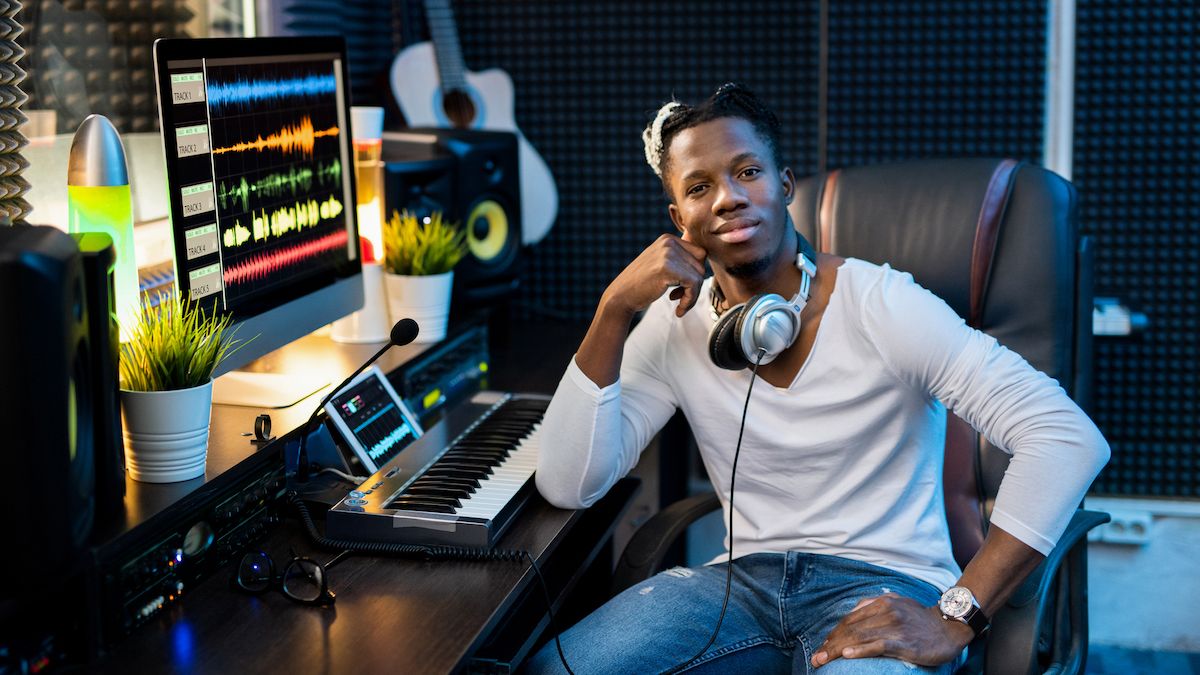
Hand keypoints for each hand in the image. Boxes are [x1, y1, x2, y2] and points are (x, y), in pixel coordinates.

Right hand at [601, 233, 707, 317]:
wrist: (620, 297)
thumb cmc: (641, 286)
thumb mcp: (661, 266)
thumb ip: (679, 261)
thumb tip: (704, 266)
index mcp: (667, 239)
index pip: (699, 254)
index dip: (696, 274)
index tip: (683, 289)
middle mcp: (668, 242)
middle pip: (700, 265)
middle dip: (694, 286)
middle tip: (681, 299)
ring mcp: (668, 254)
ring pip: (699, 277)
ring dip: (692, 296)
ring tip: (679, 305)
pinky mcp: (668, 268)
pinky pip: (693, 285)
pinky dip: (690, 301)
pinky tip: (678, 309)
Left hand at [811, 593, 973, 668]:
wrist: (949, 627)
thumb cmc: (920, 619)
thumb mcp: (896, 604)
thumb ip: (874, 607)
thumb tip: (853, 614)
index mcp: (881, 603)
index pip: (850, 619)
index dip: (833, 634)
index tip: (823, 647)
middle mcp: (885, 611)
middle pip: (850, 629)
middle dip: (830, 644)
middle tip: (817, 658)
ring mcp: (894, 626)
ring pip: (859, 637)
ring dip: (838, 650)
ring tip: (824, 660)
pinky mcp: (904, 642)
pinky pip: (878, 645)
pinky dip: (860, 650)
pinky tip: (847, 656)